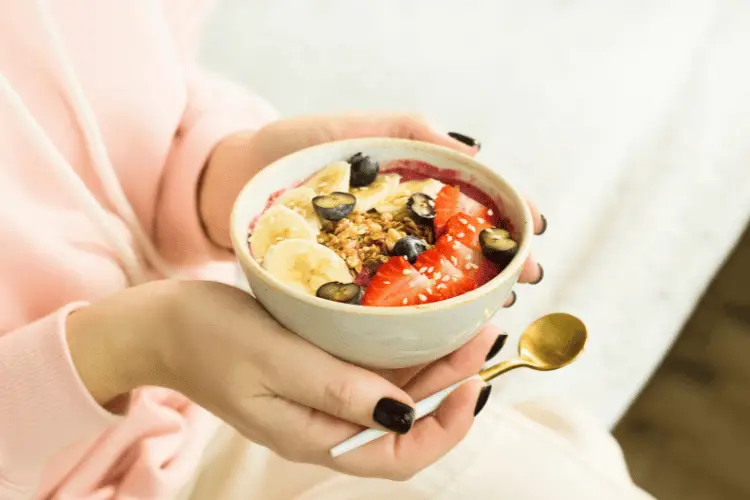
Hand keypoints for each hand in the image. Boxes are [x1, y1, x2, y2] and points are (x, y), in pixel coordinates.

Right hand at [66, 280, 503, 479]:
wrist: (163, 325)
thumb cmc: (209, 340)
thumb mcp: (274, 362)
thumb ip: (337, 389)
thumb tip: (406, 414)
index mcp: (314, 436)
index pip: (398, 455)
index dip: (446, 426)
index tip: (473, 381)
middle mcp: (326, 422)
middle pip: (406, 420)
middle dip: (452, 384)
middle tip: (481, 335)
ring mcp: (322, 395)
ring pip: (395, 392)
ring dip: (433, 364)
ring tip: (465, 325)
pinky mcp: (316, 368)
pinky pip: (371, 367)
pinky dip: (402, 348)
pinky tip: (419, 321)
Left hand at [198, 113, 545, 301]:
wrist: (227, 185)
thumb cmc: (286, 149)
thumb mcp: (349, 131)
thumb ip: (407, 131)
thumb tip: (473, 152)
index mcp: (405, 186)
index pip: (470, 200)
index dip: (506, 214)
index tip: (533, 229)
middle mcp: (397, 224)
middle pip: (461, 243)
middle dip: (499, 260)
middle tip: (526, 277)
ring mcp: (375, 255)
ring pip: (435, 276)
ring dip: (472, 289)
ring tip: (498, 302)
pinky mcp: (349, 285)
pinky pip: (393, 302)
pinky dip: (423, 312)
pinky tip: (447, 323)